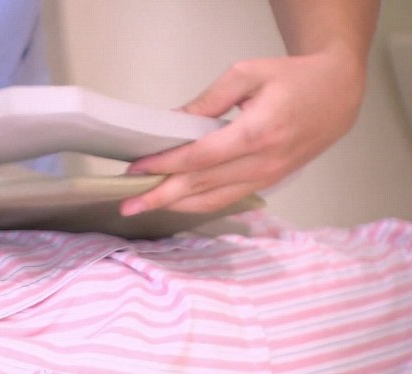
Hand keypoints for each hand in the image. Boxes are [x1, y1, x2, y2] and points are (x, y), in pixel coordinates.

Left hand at [120, 50, 365, 214]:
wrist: (338, 93)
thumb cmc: (293, 79)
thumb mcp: (247, 74)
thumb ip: (208, 100)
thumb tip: (172, 121)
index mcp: (257, 133)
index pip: (200, 157)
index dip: (166, 165)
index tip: (137, 169)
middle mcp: (262, 162)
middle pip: (202, 186)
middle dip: (161, 196)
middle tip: (127, 204)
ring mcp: (268, 177)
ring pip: (214, 200)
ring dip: (175, 205)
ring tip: (143, 206)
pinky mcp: (269, 182)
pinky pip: (228, 199)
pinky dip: (199, 204)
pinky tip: (176, 203)